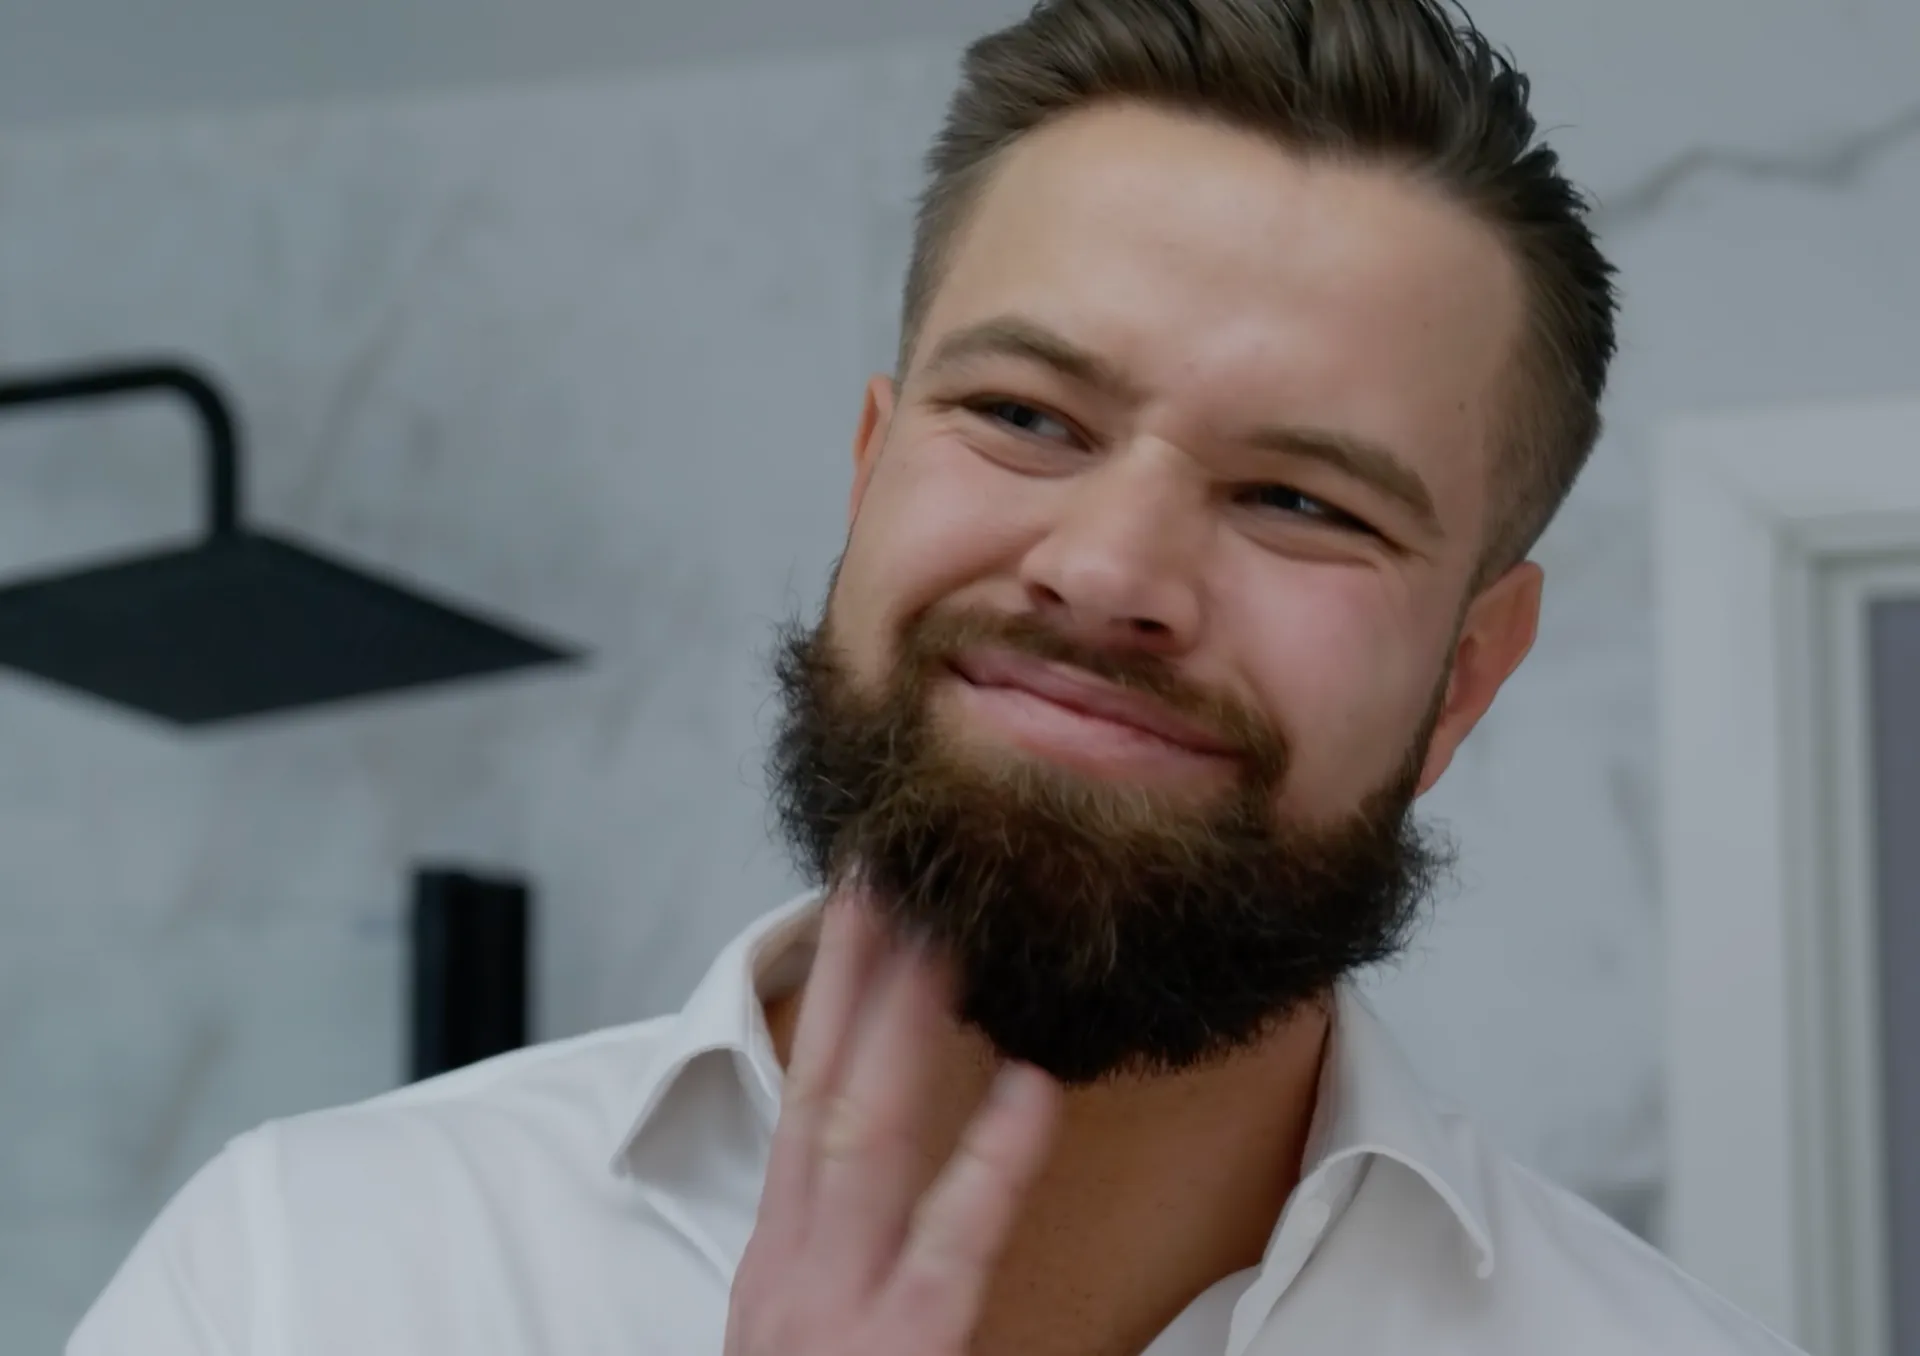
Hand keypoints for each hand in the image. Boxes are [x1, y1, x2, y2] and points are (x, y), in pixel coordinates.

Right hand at [725, 892, 1060, 1354]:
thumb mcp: (806, 1326)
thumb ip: (845, 1251)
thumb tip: (896, 1180)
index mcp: (781, 1252)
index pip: (806, 1096)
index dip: (830, 999)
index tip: (858, 911)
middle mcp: (795, 1260)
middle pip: (825, 1088)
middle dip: (851, 977)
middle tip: (887, 874)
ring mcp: (840, 1297)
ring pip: (871, 1135)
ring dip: (904, 1026)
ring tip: (946, 934)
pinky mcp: (902, 1342)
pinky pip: (955, 1237)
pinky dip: (995, 1157)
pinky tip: (1032, 1085)